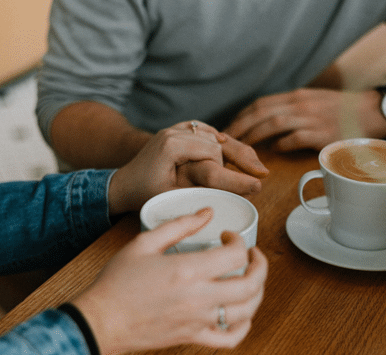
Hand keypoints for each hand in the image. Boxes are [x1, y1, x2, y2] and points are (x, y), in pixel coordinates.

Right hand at [72, 208, 267, 354]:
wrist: (102, 320)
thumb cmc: (117, 282)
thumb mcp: (144, 242)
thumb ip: (179, 225)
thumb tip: (207, 213)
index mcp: (188, 270)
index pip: (235, 254)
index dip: (239, 240)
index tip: (228, 236)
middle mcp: (199, 297)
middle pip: (251, 284)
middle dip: (260, 265)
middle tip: (253, 255)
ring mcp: (198, 321)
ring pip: (247, 311)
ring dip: (258, 293)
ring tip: (251, 280)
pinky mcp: (193, 337)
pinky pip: (230, 339)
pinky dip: (244, 327)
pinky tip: (241, 314)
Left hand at [109, 121, 267, 214]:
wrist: (123, 183)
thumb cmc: (144, 193)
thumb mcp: (173, 194)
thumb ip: (203, 187)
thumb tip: (234, 188)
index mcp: (172, 144)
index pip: (213, 153)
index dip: (233, 171)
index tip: (254, 185)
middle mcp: (175, 131)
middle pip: (218, 141)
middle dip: (242, 157)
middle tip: (263, 174)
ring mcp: (177, 128)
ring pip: (215, 136)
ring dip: (235, 150)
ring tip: (256, 167)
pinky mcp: (179, 131)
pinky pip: (207, 133)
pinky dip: (222, 142)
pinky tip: (238, 151)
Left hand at [226, 88, 377, 151]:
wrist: (375, 111)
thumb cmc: (344, 110)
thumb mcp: (315, 102)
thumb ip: (293, 110)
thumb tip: (269, 125)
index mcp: (297, 97)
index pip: (261, 103)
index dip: (242, 116)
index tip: (229, 129)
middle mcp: (301, 104)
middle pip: (261, 112)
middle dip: (240, 127)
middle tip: (226, 142)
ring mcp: (312, 118)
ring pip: (273, 123)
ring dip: (254, 136)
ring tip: (243, 149)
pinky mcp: (323, 133)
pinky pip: (295, 138)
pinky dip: (282, 144)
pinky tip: (274, 152)